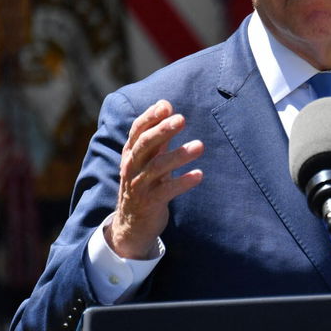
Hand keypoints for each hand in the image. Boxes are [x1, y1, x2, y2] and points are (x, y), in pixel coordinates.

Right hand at [105, 100, 203, 258]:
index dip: (150, 117)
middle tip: (182, 119)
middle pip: (145, 145)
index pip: (137, 131)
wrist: (131, 225)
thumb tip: (166, 105)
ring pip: (157, 167)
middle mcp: (132, 167)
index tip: (166, 105)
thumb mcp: (147, 159)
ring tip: (200, 145)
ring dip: (179, 155)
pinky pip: (166, 191)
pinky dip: (183, 182)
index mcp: (131, 154)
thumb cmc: (143, 184)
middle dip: (163, 131)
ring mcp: (139, 186)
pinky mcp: (150, 203)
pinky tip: (199, 174)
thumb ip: (157, 136)